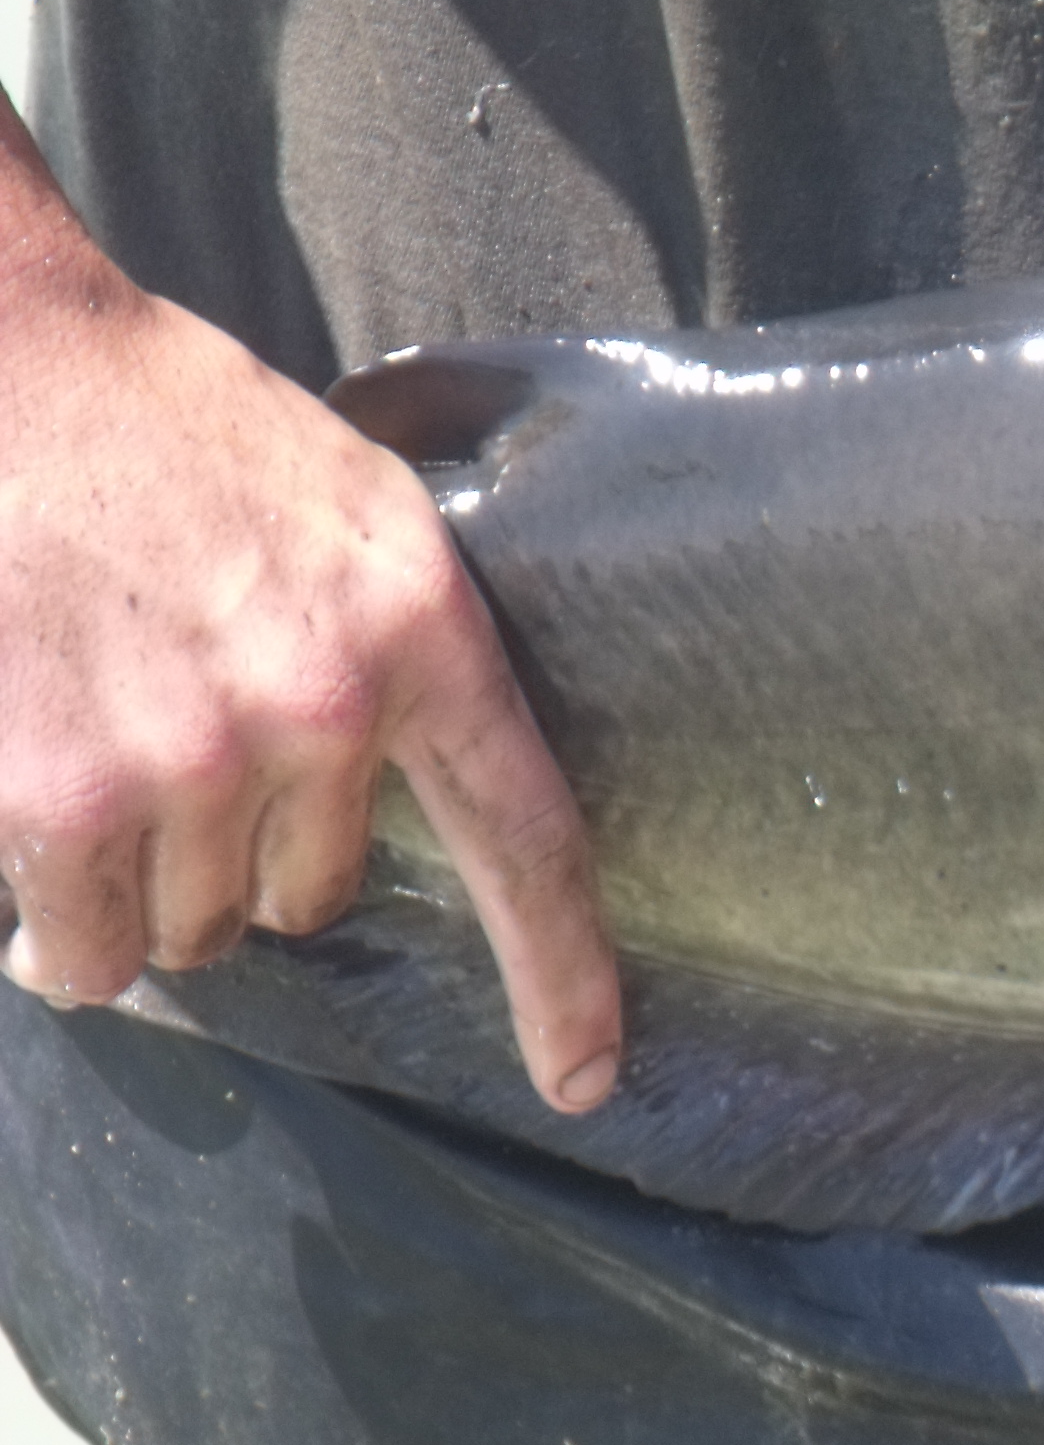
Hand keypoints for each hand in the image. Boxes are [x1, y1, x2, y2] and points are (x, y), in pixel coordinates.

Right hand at [0, 217, 620, 1109]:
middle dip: (249, 860)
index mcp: (423, 631)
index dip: (564, 977)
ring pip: (194, 926)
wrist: (11, 366)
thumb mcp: (353, 512)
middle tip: (181, 753)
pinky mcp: (61, 790)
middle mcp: (323, 706)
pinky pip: (86, 940)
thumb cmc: (176, 435)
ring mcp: (191, 753)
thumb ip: (403, 648)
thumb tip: (410, 790)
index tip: (585, 1079)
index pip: (530, 839)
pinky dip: (59, 927)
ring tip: (100, 754)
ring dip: (146, 883)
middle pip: (311, 898)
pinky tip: (38, 833)